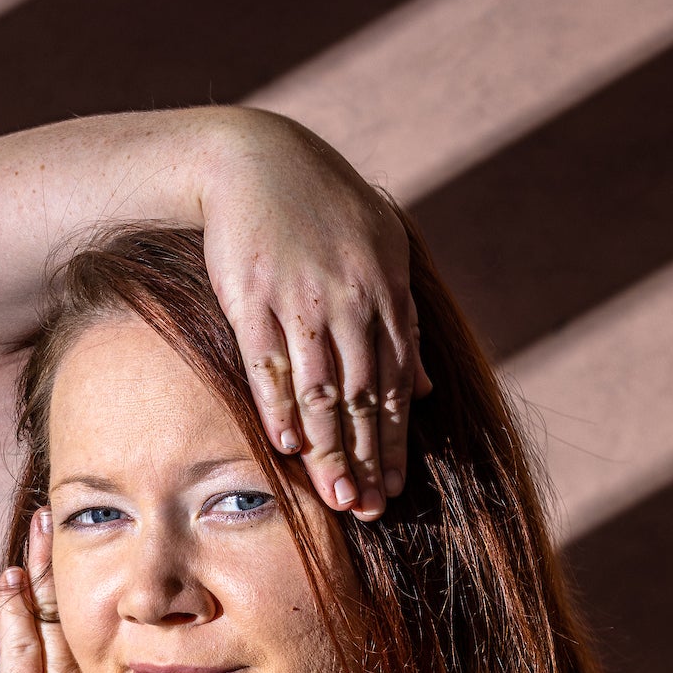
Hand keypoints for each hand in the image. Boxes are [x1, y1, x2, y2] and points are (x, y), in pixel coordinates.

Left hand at [0, 510, 168, 672]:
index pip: (133, 632)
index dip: (128, 594)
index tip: (130, 559)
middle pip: (93, 608)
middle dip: (85, 561)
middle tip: (80, 519)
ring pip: (53, 615)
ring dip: (45, 569)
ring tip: (44, 524)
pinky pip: (18, 644)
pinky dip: (13, 607)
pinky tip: (10, 575)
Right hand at [199, 111, 432, 517]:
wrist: (256, 161)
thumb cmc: (322, 209)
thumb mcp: (381, 253)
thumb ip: (403, 324)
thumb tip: (421, 390)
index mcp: (387, 292)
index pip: (394, 384)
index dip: (394, 441)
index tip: (394, 486)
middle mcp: (351, 300)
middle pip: (363, 397)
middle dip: (367, 459)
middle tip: (369, 510)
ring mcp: (301, 301)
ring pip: (321, 390)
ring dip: (330, 450)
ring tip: (335, 498)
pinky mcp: (252, 299)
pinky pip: (270, 364)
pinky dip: (280, 407)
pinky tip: (288, 446)